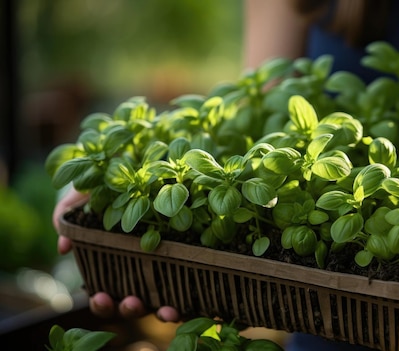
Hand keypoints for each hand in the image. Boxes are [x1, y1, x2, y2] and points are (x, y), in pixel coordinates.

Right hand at [53, 187, 180, 321]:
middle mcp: (142, 270)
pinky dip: (191, 297)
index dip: (104, 302)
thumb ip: (69, 213)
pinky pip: (193, 286)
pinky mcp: (192, 259)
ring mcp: (167, 267)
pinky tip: (187, 299)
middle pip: (135, 303)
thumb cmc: (112, 182)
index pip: (107, 293)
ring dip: (163, 311)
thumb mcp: (87, 192)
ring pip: (164, 301)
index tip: (102, 296)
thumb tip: (65, 245)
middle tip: (131, 301)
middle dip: (131, 308)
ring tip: (165, 309)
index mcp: (115, 262)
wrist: (145, 160)